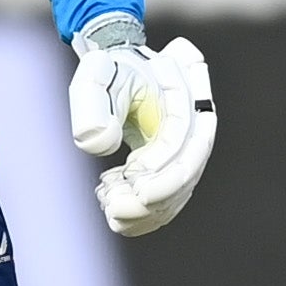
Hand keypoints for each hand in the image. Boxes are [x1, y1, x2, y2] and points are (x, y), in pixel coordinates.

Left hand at [69, 16, 215, 236]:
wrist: (117, 75)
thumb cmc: (110, 71)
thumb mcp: (95, 74)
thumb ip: (92, 101)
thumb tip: (105, 143)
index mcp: (185, 101)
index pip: (186, 146)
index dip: (165, 173)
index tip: (136, 188)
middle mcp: (194, 130)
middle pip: (185, 177)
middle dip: (151, 202)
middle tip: (113, 207)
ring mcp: (184, 153)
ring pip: (175, 196)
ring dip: (142, 211)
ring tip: (106, 201)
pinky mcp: (170, 170)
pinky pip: (164, 203)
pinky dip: (140, 214)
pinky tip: (111, 206)